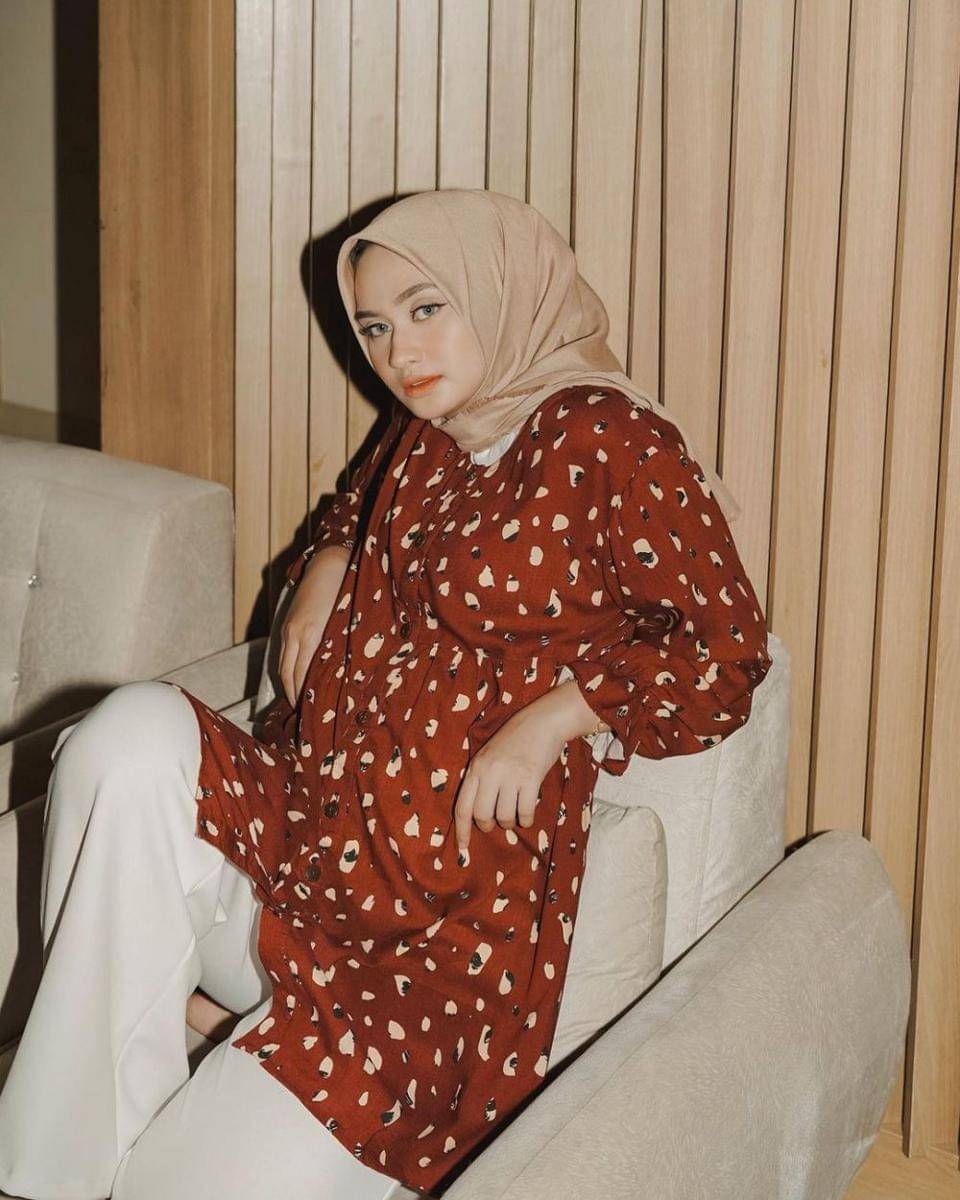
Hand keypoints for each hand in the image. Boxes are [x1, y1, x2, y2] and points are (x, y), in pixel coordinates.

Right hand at [279, 547, 348, 706]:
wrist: (330, 563)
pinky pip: (284, 655)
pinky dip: (287, 671)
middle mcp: (296, 633)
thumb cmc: (347, 593)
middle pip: (288, 675)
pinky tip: (295, 681)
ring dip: (288, 686)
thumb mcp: (347, 623)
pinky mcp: (289, 624)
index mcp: (312, 634)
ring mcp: (289, 629)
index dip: (304, 696)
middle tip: (304, 716)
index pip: (301, 675)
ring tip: (298, 704)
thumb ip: (340, 648)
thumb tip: (342, 676)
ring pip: (283, 666)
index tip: (312, 714)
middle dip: (294, 697)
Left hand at [453, 703, 567, 855]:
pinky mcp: (531, 778)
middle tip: (497, 822)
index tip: (462, 848)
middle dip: (489, 826)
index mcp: (476, 768)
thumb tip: (476, 814)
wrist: (542, 721)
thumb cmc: (515, 740)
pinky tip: (528, 814)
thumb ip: (481, 779)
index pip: (462, 807)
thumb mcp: (489, 755)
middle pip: (482, 816)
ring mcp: (511, 775)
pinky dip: (526, 819)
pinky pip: (525, 812)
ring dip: (510, 822)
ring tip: (515, 814)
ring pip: (505, 817)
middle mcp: (490, 772)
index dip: (462, 831)